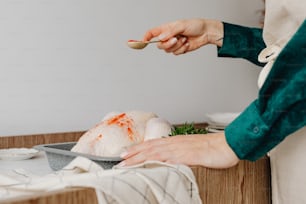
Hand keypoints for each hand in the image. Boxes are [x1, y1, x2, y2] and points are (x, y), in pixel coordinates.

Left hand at [119, 132, 238, 168]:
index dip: (138, 149)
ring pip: (154, 152)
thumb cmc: (211, 148)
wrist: (226, 144)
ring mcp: (179, 149)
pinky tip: (146, 164)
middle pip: (149, 148)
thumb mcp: (192, 150)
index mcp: (175, 142)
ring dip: (139, 157)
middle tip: (120, 159)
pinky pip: (168, 158)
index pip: (152, 145)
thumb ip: (180, 153)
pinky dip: (155, 161)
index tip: (126, 153)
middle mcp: (174, 143)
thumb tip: (169, 159)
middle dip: (133, 153)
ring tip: (126, 162)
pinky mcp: (186, 156)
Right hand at [143, 19, 223, 54]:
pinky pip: (176, 53)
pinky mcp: (179, 50)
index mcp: (166, 28)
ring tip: (185, 39)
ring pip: (168, 50)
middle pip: (160, 45)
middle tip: (176, 39)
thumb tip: (160, 38)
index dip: (146, 37)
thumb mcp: (181, 25)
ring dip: (177, 46)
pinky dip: (182, 49)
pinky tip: (187, 43)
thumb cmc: (195, 25)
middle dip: (168, 44)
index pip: (152, 33)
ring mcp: (174, 44)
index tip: (144, 42)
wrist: (205, 33)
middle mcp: (168, 37)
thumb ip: (170, 32)